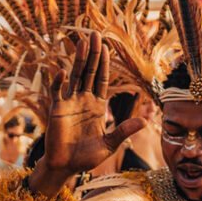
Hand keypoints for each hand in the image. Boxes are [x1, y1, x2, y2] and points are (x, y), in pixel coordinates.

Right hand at [39, 31, 143, 177]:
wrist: (65, 166)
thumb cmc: (87, 158)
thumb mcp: (109, 144)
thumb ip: (123, 131)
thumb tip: (145, 120)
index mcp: (97, 106)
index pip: (102, 79)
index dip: (104, 63)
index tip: (107, 47)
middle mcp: (83, 100)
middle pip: (89, 72)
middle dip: (93, 54)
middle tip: (95, 34)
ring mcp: (69, 103)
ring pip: (75, 76)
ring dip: (78, 60)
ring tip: (82, 42)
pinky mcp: (56, 110)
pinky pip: (57, 92)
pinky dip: (58, 82)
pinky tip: (63, 72)